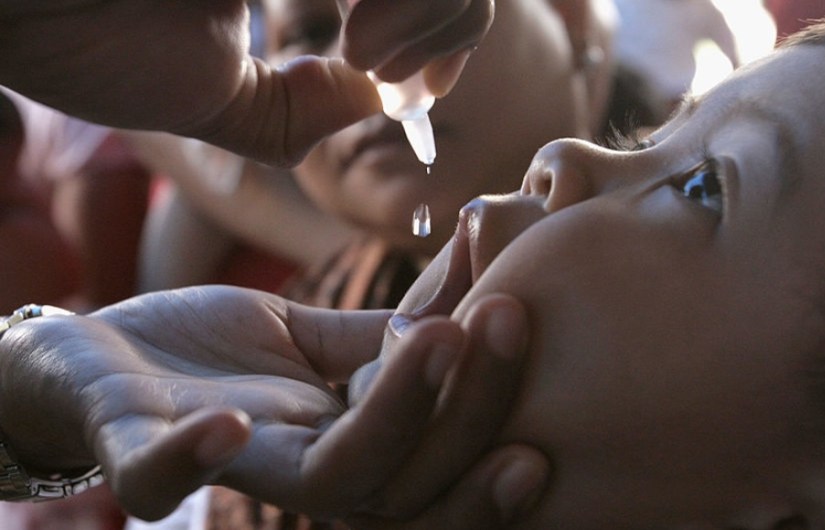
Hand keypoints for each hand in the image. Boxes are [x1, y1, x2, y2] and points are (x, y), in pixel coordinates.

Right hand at [0, 0, 493, 165]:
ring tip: (366, 60)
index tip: (422, 86)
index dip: (452, 26)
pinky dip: (399, 4)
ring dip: (428, 13)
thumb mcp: (218, 96)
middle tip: (396, 79)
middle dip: (451, 24)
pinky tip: (355, 43)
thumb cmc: (97, 39)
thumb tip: (376, 104)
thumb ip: (298, 108)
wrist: (19, 11)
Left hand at [0, 286, 544, 526]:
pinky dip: (194, 462)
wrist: (101, 355)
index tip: (549, 391)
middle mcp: (306, 473)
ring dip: (392, 414)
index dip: (496, 434)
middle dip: (471, 407)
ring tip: (437, 335)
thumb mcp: (318, 335)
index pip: (441, 461)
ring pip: (330, 480)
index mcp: (353, 446)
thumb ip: (390, 334)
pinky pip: (162, 476)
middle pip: (410, 475)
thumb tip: (482, 276)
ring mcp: (230, 469)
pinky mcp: (143, 450)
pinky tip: (236, 426)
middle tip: (506, 318)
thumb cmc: (218, 352)